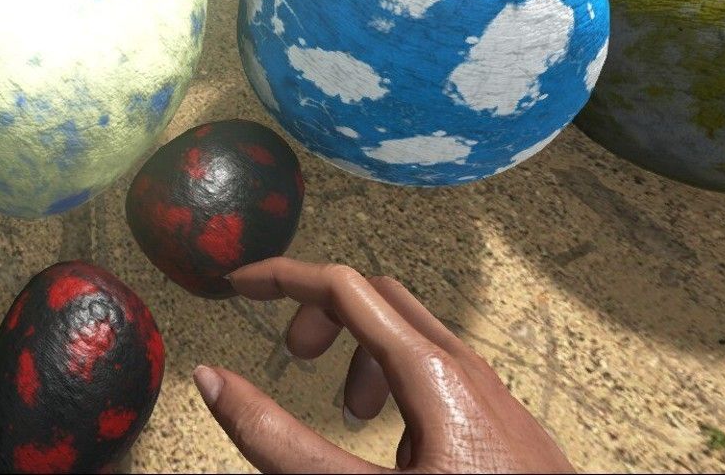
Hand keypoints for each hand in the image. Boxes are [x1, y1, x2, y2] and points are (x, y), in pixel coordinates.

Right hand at [192, 258, 571, 473]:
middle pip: (381, 299)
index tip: (239, 284)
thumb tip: (216, 384)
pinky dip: (399, 385)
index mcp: (433, 373)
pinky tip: (395, 447)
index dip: (282, 277)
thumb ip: (282, 442)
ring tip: (346, 412)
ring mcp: (495, 397)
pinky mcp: (508, 426)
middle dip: (323, 313)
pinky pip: (445, 377)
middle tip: (290, 353)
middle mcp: (470, 372)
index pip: (343, 287)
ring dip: (363, 353)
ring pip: (417, 338)